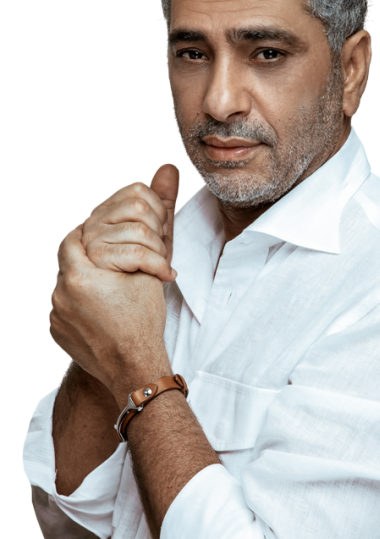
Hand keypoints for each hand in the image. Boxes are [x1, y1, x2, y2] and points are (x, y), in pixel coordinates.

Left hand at [49, 164, 179, 404]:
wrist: (134, 368)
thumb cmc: (145, 320)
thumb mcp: (154, 265)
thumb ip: (160, 216)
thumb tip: (165, 169)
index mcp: (80, 274)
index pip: (73, 237)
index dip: (90, 234)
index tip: (105, 237)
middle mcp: (59, 293)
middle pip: (66, 260)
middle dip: (86, 256)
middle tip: (107, 261)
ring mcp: (55, 315)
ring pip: (64, 283)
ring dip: (83, 279)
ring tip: (108, 286)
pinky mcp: (55, 332)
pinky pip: (62, 307)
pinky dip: (78, 302)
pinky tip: (101, 308)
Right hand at [81, 163, 179, 282]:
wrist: (129, 326)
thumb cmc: (141, 281)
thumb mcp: (156, 238)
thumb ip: (161, 203)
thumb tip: (169, 166)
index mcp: (102, 216)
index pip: (137, 189)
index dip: (158, 211)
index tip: (158, 235)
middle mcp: (88, 226)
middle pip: (138, 207)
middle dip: (158, 234)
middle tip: (157, 256)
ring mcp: (85, 245)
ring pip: (140, 229)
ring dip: (158, 254)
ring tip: (157, 269)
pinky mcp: (88, 266)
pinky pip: (136, 252)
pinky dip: (159, 266)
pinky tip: (163, 277)